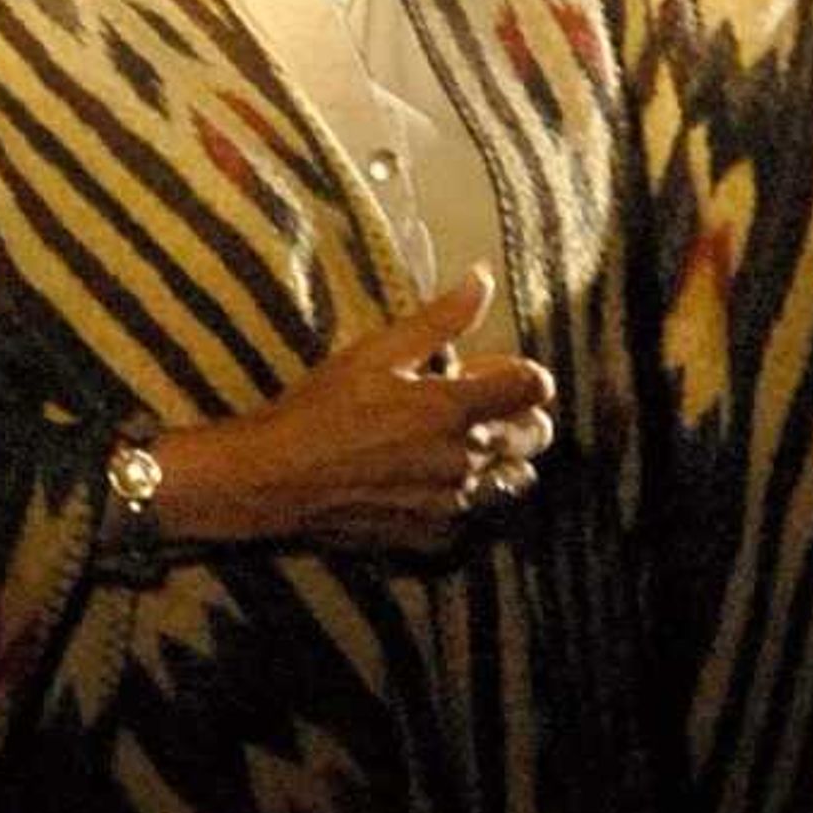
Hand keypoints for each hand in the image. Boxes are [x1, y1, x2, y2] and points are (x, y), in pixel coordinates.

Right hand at [153, 268, 559, 557]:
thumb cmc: (321, 408)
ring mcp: (451, 503)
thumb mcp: (377, 351)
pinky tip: (428, 479)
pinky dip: (463, 497)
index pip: (536, 387)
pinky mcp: (431, 534)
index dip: (521, 371)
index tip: (486, 369)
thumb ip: (441, 318)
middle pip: (535, 435)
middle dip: (518, 413)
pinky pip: (472, 516)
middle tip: (472, 401)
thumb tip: (483, 278)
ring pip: (512, 480)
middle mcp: (464, 460)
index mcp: (455, 409)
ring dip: (499, 458)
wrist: (276, 478)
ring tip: (455, 442)